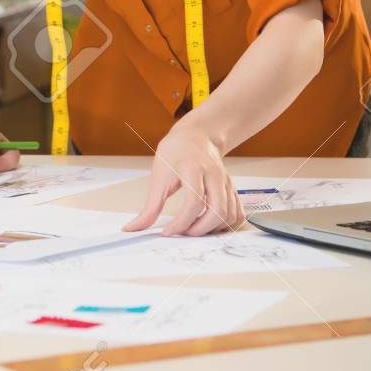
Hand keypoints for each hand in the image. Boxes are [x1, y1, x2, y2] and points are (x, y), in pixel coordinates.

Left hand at [123, 123, 244, 236]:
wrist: (196, 137)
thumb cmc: (176, 153)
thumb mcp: (158, 177)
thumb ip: (150, 207)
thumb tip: (133, 228)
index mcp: (193, 169)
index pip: (194, 201)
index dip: (181, 222)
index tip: (167, 231)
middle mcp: (214, 176)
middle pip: (218, 210)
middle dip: (200, 229)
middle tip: (183, 233)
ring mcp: (226, 183)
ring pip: (230, 214)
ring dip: (213, 229)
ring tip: (193, 230)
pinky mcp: (232, 189)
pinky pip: (237, 213)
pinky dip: (225, 225)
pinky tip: (209, 226)